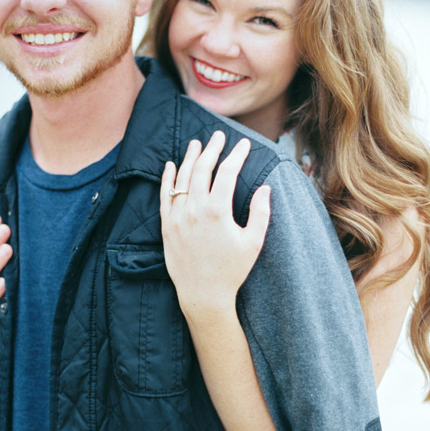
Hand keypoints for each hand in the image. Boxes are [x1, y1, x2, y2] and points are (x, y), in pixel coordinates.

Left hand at [160, 131, 270, 323]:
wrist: (203, 295)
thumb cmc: (232, 271)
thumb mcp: (253, 242)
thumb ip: (260, 213)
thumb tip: (265, 188)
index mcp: (217, 211)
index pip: (227, 173)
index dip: (236, 155)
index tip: (244, 145)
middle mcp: (194, 210)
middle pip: (202, 169)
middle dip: (212, 149)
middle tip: (219, 135)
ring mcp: (177, 217)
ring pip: (181, 178)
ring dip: (190, 158)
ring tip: (197, 143)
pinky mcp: (166, 226)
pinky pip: (165, 195)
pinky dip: (167, 178)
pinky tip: (171, 165)